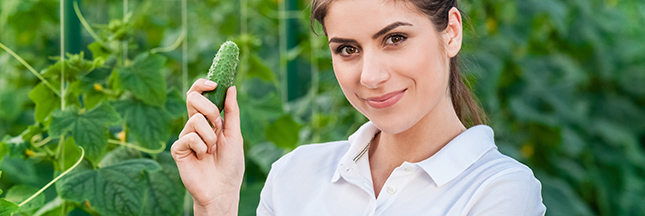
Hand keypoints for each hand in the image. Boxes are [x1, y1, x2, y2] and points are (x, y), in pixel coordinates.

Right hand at [171, 78, 243, 215]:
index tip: (214, 84)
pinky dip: (201, 147)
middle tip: (218, 126)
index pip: (198, 94)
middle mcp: (194, 125)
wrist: (223, 188)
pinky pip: (189, 137)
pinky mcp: (178, 149)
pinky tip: (202, 158)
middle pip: (192, 99)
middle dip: (210, 110)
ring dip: (210, 137)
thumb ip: (231, 111)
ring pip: (195, 120)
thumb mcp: (235, 134)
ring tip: (212, 151)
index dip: (202, 85)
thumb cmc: (230, 164)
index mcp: (207, 119)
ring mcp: (185, 136)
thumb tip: (231, 87)